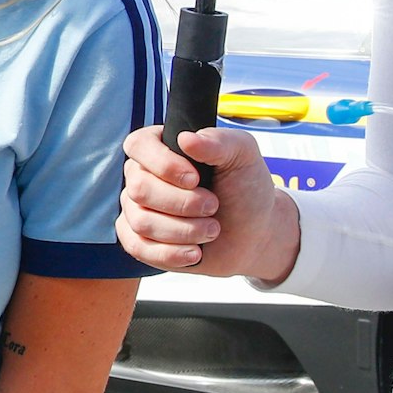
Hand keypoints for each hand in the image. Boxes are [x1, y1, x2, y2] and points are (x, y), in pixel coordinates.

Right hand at [118, 124, 298, 282]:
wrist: (254, 231)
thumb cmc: (245, 187)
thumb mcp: (243, 155)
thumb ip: (218, 141)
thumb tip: (186, 138)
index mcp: (162, 145)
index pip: (138, 145)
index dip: (163, 164)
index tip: (195, 178)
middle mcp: (144, 175)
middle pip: (139, 188)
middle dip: (182, 203)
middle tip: (213, 206)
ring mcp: (138, 209)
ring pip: (141, 221)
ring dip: (184, 230)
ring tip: (212, 229)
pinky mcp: (140, 241)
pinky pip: (138, 248)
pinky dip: (171, 253)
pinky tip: (195, 252)